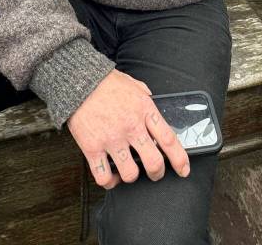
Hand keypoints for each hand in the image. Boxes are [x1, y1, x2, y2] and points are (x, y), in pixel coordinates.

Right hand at [67, 70, 189, 189]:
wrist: (78, 81)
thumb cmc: (106, 82)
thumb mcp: (134, 85)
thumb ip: (145, 97)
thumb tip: (152, 104)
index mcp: (144, 111)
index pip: (169, 140)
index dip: (179, 159)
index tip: (183, 170)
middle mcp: (131, 127)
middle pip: (154, 162)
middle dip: (157, 173)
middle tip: (155, 173)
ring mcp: (111, 139)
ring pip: (130, 173)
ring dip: (132, 176)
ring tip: (129, 171)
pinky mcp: (92, 147)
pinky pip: (103, 176)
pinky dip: (109, 181)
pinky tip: (111, 175)